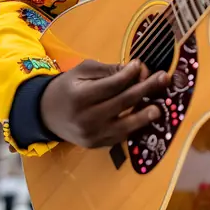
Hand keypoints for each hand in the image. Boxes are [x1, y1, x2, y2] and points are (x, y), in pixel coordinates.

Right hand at [40, 58, 169, 148]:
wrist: (45, 114)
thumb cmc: (67, 88)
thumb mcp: (82, 72)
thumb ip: (107, 70)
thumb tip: (136, 69)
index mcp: (80, 97)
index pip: (111, 86)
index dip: (128, 75)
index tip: (140, 64)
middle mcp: (86, 119)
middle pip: (122, 103)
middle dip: (145, 89)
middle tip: (163, 77)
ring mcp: (92, 135)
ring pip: (124, 125)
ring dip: (144, 115)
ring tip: (159, 107)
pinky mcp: (97, 145)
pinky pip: (120, 136)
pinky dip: (134, 127)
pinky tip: (147, 117)